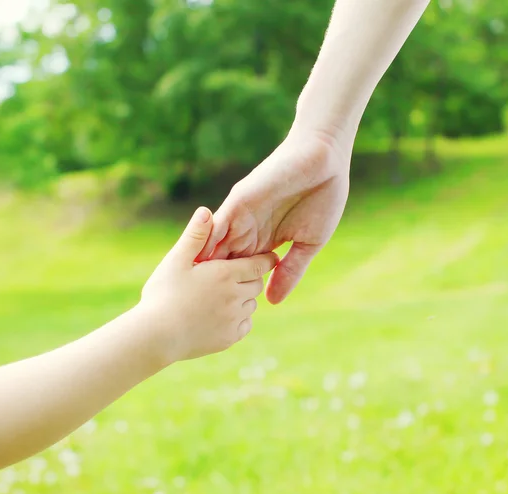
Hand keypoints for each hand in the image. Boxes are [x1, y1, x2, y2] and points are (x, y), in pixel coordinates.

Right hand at [138, 207, 277, 363]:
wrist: (155, 336)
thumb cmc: (162, 295)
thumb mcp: (176, 261)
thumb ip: (194, 236)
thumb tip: (206, 211)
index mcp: (225, 275)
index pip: (258, 265)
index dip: (265, 260)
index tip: (270, 257)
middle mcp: (235, 297)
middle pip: (256, 285)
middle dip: (250, 279)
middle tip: (237, 276)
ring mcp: (234, 320)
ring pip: (251, 306)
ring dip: (244, 299)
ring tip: (226, 296)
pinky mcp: (229, 338)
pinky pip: (244, 325)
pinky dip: (239, 320)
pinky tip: (222, 316)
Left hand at [199, 131, 350, 303]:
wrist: (325, 161)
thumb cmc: (322, 199)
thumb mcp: (308, 244)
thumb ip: (290, 271)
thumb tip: (273, 302)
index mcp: (264, 243)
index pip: (241, 273)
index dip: (230, 294)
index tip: (214, 318)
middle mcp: (248, 232)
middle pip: (221, 264)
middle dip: (207, 287)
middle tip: (188, 312)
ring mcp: (241, 218)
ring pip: (213, 248)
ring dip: (199, 270)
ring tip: (182, 295)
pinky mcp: (238, 202)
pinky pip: (216, 225)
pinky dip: (204, 244)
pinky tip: (191, 266)